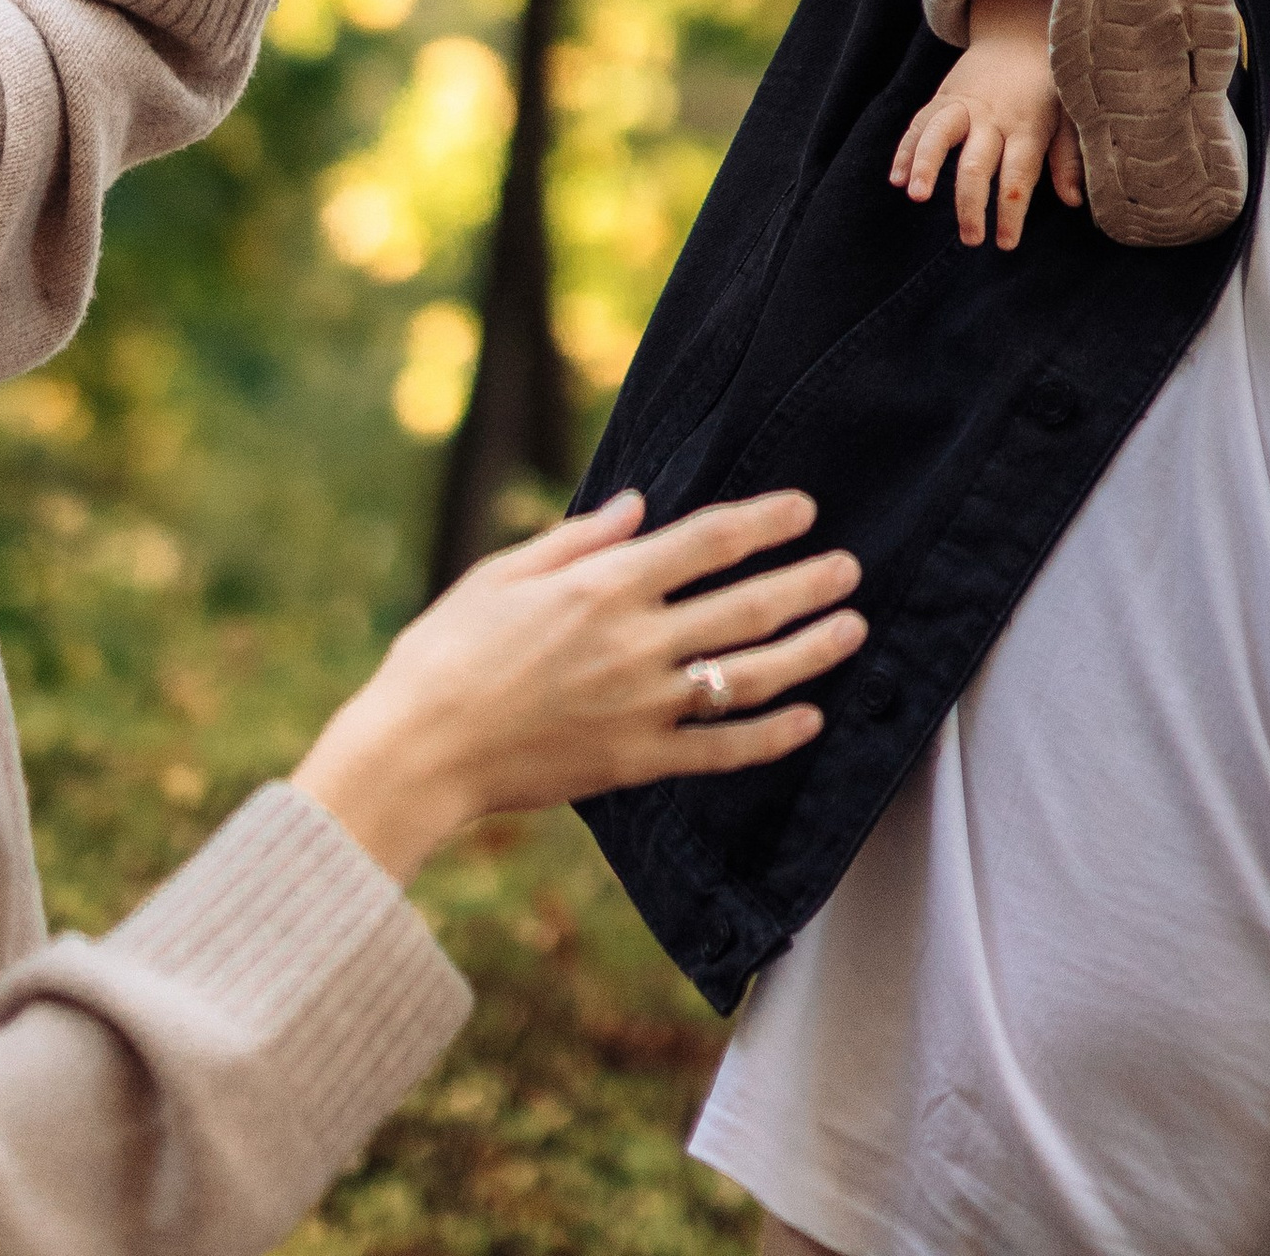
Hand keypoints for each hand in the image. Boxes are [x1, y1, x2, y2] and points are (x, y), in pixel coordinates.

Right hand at [290, 488, 865, 882]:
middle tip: (850, 568)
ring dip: (809, 651)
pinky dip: (770, 737)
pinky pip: (719, 751)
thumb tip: (637, 506)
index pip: (707, 541)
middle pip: (744, 605)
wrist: (416, 751)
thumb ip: (579, 540)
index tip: (803, 510)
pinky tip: (808, 721)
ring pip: (747, 676)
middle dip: (806, 583)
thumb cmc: (445, 651)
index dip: (763, 522)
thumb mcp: (503, 572)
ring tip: (852, 631)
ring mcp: (640, 706)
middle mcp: (634, 642)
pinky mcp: (635, 763)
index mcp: (603, 585)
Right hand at [892, 0, 1084, 248]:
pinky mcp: (942, 98)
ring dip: (925, 164)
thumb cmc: (1049, 87)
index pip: (1018, 175)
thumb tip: (1073, 201)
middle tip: (970, 239)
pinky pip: (918, 124)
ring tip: (916, 196)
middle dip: (970, 203)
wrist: (1020, 34)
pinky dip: (906, 150)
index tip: (1006, 243)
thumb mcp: (1069, 117)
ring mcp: (963, 105)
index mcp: (1027, 126)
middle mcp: (992, 117)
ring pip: (938, 134)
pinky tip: (896, 178)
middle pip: (976, 162)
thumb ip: (1068, 158)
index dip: (1011, 211)